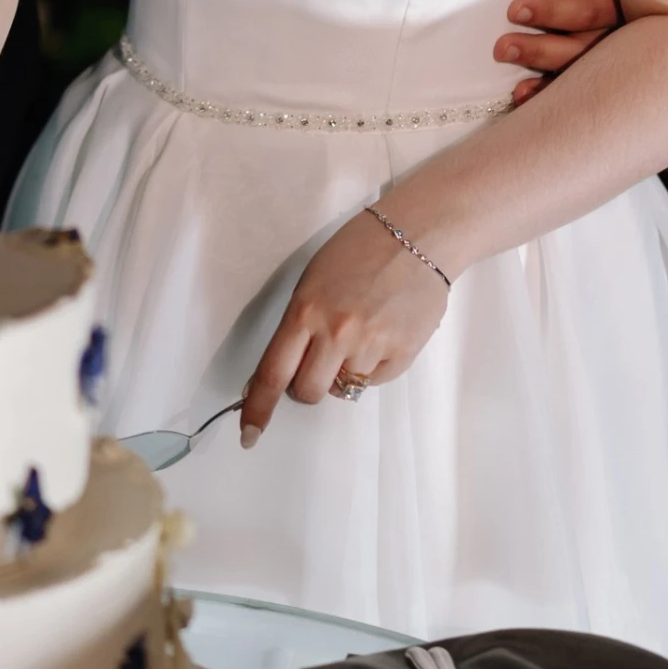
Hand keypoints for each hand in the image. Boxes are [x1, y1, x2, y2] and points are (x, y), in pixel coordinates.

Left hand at [239, 209, 447, 444]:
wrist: (418, 236)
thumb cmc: (359, 250)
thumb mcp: (313, 281)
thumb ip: (298, 326)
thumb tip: (284, 371)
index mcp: (305, 312)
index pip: (272, 373)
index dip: (258, 408)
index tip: (249, 433)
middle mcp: (336, 334)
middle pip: (308, 392)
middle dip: (306, 385)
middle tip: (318, 361)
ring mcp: (371, 346)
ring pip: (344, 387)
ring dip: (345, 369)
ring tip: (361, 330)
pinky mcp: (401, 354)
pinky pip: (375, 380)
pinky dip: (373, 365)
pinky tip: (382, 332)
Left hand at [495, 0, 621, 106]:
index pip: (592, 9)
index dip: (555, 12)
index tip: (516, 10)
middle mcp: (622, 29)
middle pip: (584, 46)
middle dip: (541, 49)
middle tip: (503, 48)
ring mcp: (613, 49)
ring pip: (580, 67)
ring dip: (545, 74)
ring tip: (513, 83)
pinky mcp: (600, 63)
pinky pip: (577, 82)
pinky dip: (550, 90)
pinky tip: (524, 97)